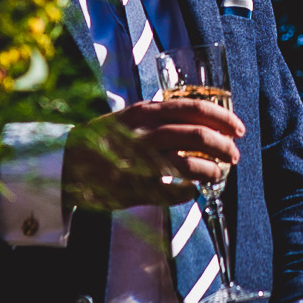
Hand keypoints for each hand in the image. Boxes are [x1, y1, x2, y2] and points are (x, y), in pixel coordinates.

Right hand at [64, 99, 245, 210]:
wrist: (64, 164)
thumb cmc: (105, 140)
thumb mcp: (131, 118)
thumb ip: (162, 118)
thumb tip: (203, 123)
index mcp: (145, 112)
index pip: (194, 109)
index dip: (223, 118)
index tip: (238, 129)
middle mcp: (143, 132)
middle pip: (196, 135)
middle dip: (223, 146)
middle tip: (235, 155)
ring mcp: (137, 161)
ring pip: (187, 163)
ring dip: (210, 170)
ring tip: (218, 174)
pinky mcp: (132, 187)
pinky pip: (171, 191)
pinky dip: (187, 193)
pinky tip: (191, 192)